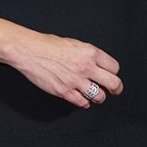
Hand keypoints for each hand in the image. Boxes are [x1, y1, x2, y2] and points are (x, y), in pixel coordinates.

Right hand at [7, 32, 123, 108]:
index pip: (114, 67)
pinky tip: (82, 99)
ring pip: (99, 96)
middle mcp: (86, 67)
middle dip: (116, 89)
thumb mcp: (75, 44)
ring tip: (95, 95)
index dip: (113, 72)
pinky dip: (84, 103)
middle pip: (113, 83)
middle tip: (115, 90)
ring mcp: (75, 81)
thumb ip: (88, 55)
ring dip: (98, 97)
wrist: (30, 51)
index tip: (111, 75)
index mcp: (90, 53)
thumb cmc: (48, 45)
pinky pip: (82, 103)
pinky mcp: (64, 92)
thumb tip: (98, 65)